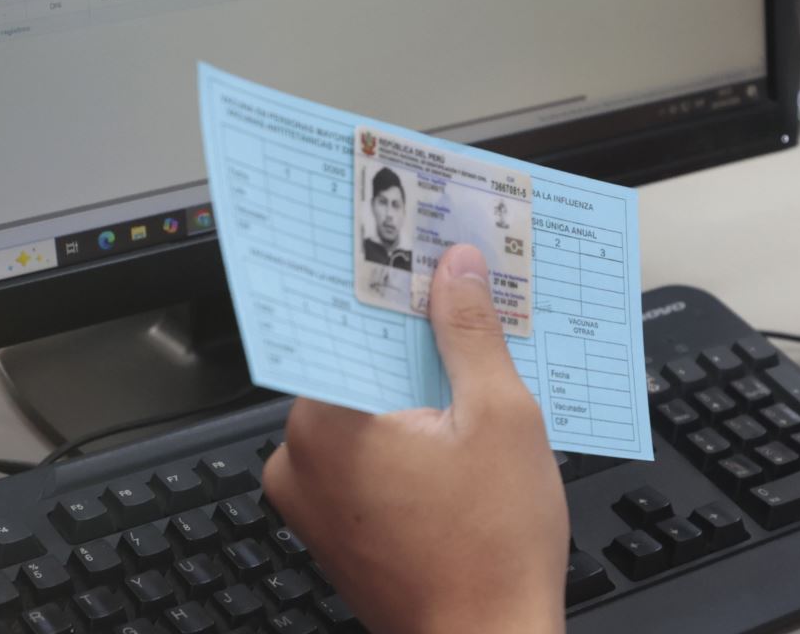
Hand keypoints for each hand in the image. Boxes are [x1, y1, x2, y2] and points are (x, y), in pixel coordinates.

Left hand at [264, 244, 567, 633]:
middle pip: (355, 361)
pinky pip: (364, 451)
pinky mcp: (332, 525)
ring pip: (363, 406)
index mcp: (324, 424)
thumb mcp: (501, 416)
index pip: (343, 321)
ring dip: (414, 383)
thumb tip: (455, 269)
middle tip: (464, 294)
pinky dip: (406, 430)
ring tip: (476, 363)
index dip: (387, 280)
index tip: (417, 247)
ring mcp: (310, 499)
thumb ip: (470, 332)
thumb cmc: (492, 552)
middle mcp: (298, 460)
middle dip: (411, 330)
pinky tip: (460, 423)